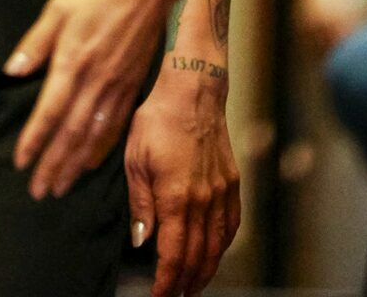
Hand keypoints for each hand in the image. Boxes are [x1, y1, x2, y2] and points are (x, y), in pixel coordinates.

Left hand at [5, 0, 168, 198]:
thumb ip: (36, 43)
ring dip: (75, 164)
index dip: (35, 140)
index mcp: (74, 60)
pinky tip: (92, 162)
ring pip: (94, 135)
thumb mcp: (58, 6)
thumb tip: (12, 71)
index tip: (21, 163)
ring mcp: (118, 85)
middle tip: (39, 191)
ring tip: (60, 186)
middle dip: (54, 164)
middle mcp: (96, 80)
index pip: (50, 111)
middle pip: (72, 133)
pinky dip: (102, 148)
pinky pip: (116, 125)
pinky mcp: (133, 84)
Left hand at [126, 77, 239, 296]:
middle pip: (198, 258)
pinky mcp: (232, 182)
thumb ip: (140, 204)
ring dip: (206, 271)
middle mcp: (204, 200)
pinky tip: (214, 252)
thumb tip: (141, 240)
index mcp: (177, 198)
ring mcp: (222, 192)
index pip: (174, 256)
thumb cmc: (158, 119)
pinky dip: (223, 246)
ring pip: (218, 247)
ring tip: (192, 285)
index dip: (166, 283)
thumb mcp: (135, 159)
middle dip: (185, 284)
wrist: (193, 90)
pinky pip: (232, 225)